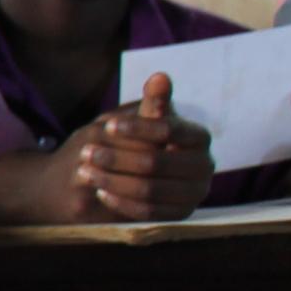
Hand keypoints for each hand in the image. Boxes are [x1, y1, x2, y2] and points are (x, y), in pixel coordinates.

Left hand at [65, 74, 215, 222]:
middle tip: (85, 152)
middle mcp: (204, 166)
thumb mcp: (148, 120)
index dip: (139, 128)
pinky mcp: (180, 215)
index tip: (107, 125)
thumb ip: (154, 102)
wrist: (146, 174)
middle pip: (156, 163)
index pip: (170, 131)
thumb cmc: (145, 140)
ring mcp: (195, 193)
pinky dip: (123, 202)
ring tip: (85, 171)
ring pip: (151, 189)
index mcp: (200, 137)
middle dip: (117, 158)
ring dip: (114, 181)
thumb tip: (160, 76)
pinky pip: (149, 212)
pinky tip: (100, 192)